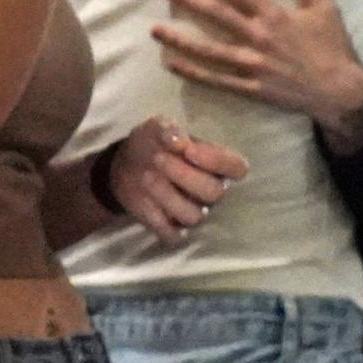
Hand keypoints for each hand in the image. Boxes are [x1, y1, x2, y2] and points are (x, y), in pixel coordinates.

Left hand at [108, 116, 247, 243]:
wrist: (125, 164)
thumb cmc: (151, 144)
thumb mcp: (156, 128)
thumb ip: (168, 130)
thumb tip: (177, 140)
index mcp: (216, 164)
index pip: (238, 168)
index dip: (217, 162)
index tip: (188, 150)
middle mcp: (210, 190)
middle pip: (215, 193)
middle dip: (184, 175)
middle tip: (158, 159)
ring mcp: (193, 210)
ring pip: (195, 216)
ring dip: (167, 196)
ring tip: (146, 176)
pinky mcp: (171, 227)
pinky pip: (173, 235)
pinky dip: (158, 220)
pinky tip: (145, 201)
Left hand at [155, 0, 362, 129]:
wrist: (339, 91)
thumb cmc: (332, 47)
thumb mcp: (324, 8)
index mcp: (275, 16)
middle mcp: (260, 38)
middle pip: (216, 15)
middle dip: (188, 0)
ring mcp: (253, 65)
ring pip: (209, 51)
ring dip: (180, 39)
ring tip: (155, 29)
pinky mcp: (251, 88)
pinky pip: (215, 80)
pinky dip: (192, 72)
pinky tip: (170, 63)